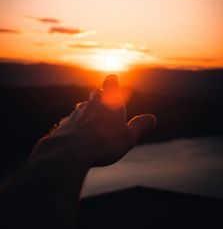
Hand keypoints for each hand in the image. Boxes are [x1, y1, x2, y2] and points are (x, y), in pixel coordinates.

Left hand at [30, 75, 156, 168]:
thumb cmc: (105, 142)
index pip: (111, 85)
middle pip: (95, 94)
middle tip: (101, 96)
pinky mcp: (64, 124)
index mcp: (110, 103)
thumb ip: (140, 126)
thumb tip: (153, 119)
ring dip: (86, 109)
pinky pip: (70, 120)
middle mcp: (92, 104)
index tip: (112, 78)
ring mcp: (76, 113)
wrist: (72, 150)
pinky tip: (75, 131)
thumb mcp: (129, 136)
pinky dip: (74, 123)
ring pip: (82, 107)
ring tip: (89, 115)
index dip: (112, 82)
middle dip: (99, 96)